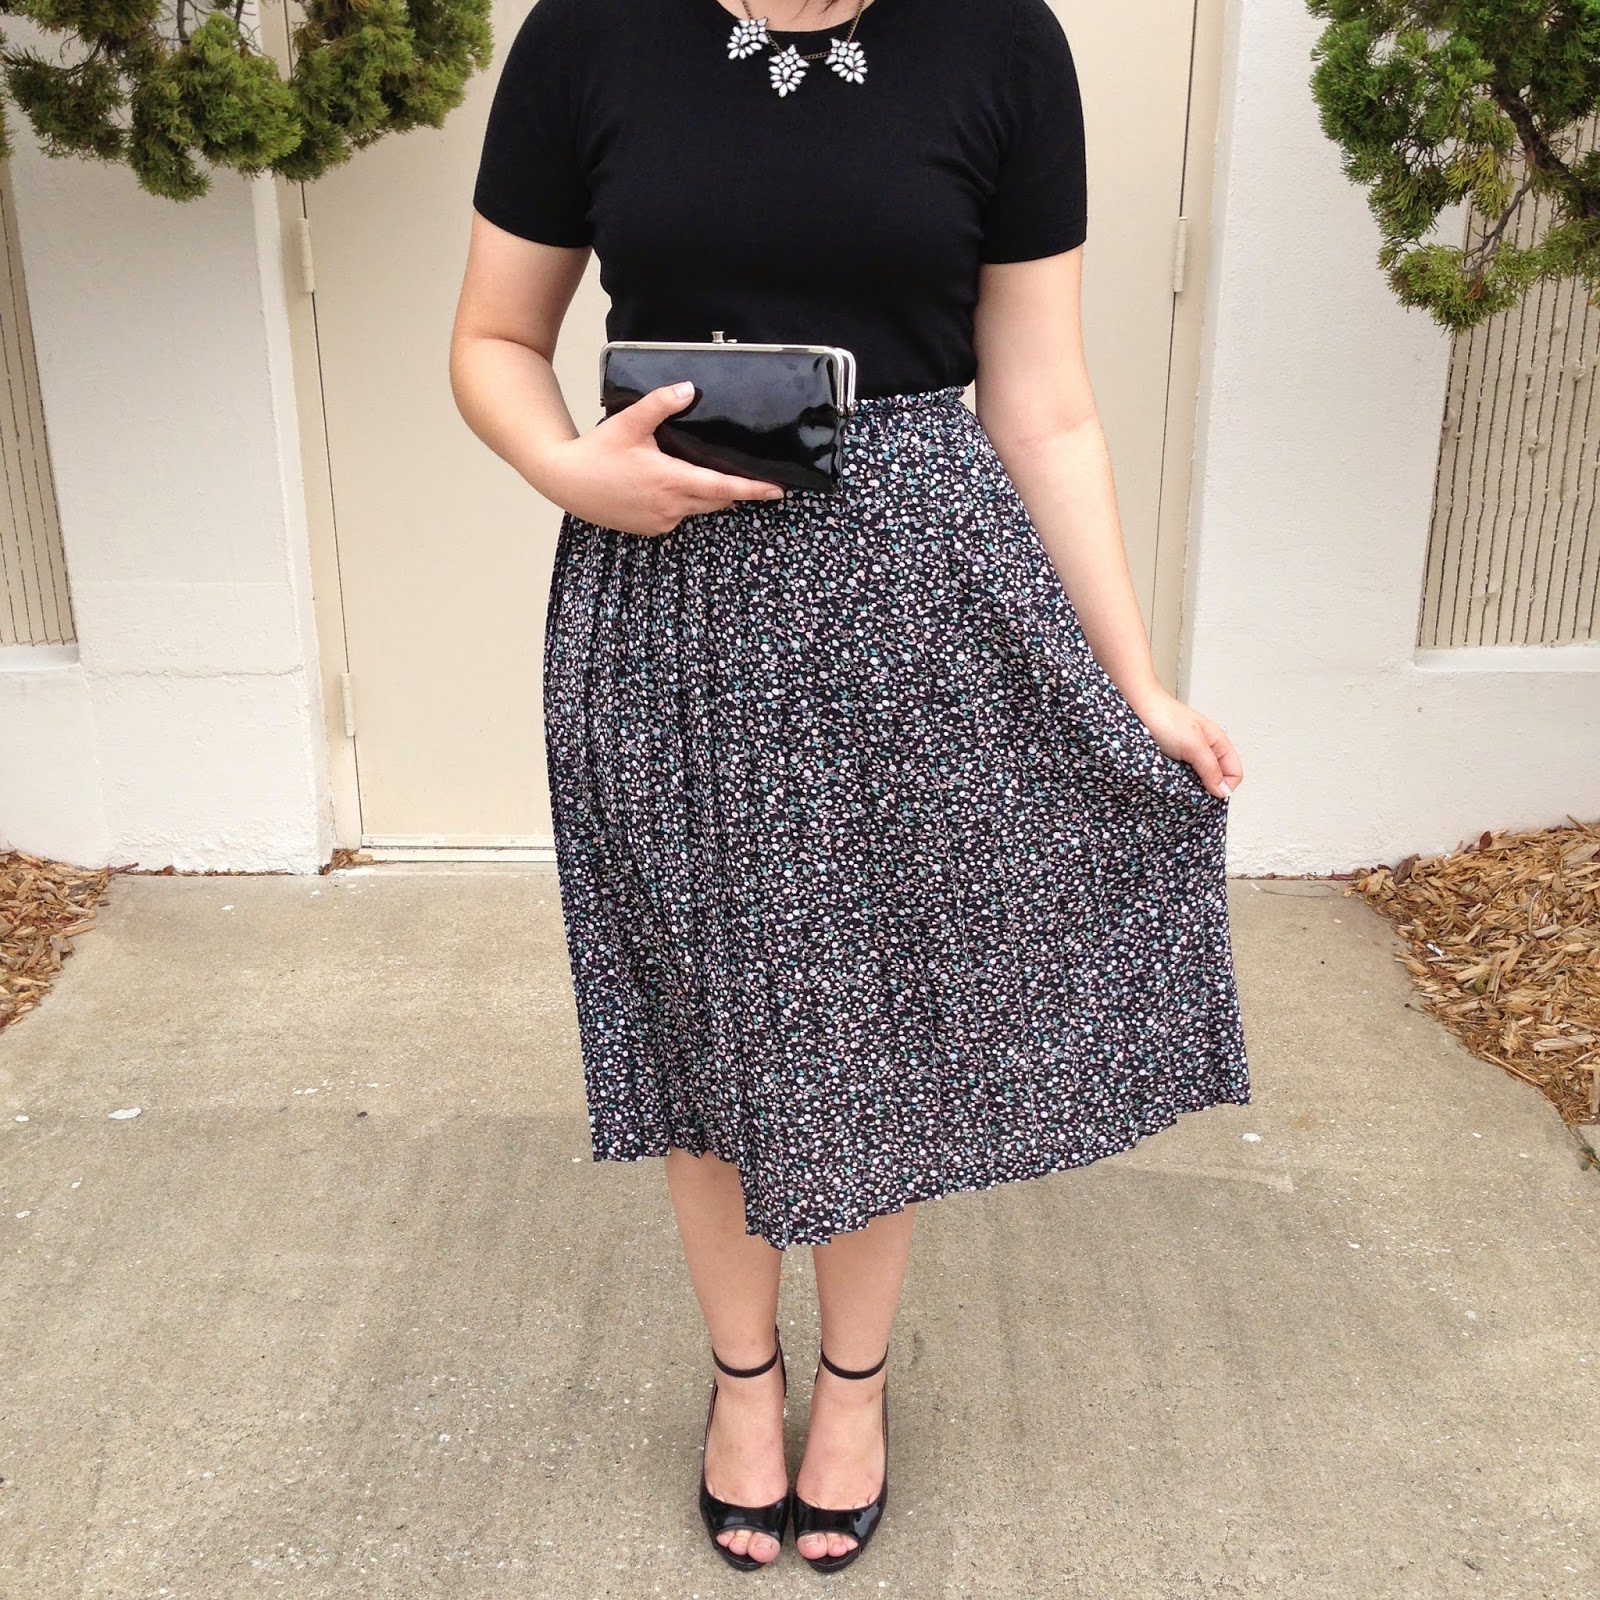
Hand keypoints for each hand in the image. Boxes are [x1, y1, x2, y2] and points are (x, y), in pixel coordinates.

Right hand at [539, 381, 785, 535]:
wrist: (567, 481)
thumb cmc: (597, 452)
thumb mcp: (630, 422)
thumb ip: (661, 404)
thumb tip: (689, 389)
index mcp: (671, 480)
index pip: (723, 488)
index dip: (752, 489)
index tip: (776, 490)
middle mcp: (671, 506)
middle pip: (716, 500)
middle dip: (731, 489)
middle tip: (742, 475)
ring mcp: (661, 521)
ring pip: (698, 509)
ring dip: (706, 495)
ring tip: (701, 475)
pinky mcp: (651, 529)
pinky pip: (679, 516)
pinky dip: (683, 503)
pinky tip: (668, 486)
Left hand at [1122, 683, 1242, 799]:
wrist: (1136, 707)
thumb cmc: (1165, 718)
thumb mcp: (1193, 746)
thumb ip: (1210, 768)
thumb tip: (1223, 791)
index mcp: (1218, 743)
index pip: (1234, 774)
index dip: (1225, 787)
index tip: (1209, 795)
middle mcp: (1205, 750)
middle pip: (1216, 779)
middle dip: (1206, 789)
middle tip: (1191, 792)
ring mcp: (1188, 756)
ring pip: (1197, 781)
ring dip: (1189, 787)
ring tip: (1176, 784)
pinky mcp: (1171, 761)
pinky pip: (1180, 779)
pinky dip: (1176, 783)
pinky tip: (1167, 781)